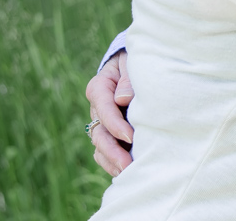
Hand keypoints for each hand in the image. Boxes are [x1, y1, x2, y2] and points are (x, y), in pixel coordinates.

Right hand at [84, 51, 133, 175]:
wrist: (138, 66)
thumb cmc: (137, 63)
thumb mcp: (133, 63)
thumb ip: (128, 80)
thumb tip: (121, 99)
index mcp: (100, 87)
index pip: (103, 107)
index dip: (115, 123)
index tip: (130, 136)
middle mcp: (97, 108)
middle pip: (98, 132)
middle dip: (112, 150)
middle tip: (127, 163)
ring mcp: (102, 123)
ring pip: (100, 146)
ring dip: (112, 160)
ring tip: (127, 172)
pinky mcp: (110, 133)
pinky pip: (105, 152)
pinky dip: (113, 163)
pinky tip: (125, 173)